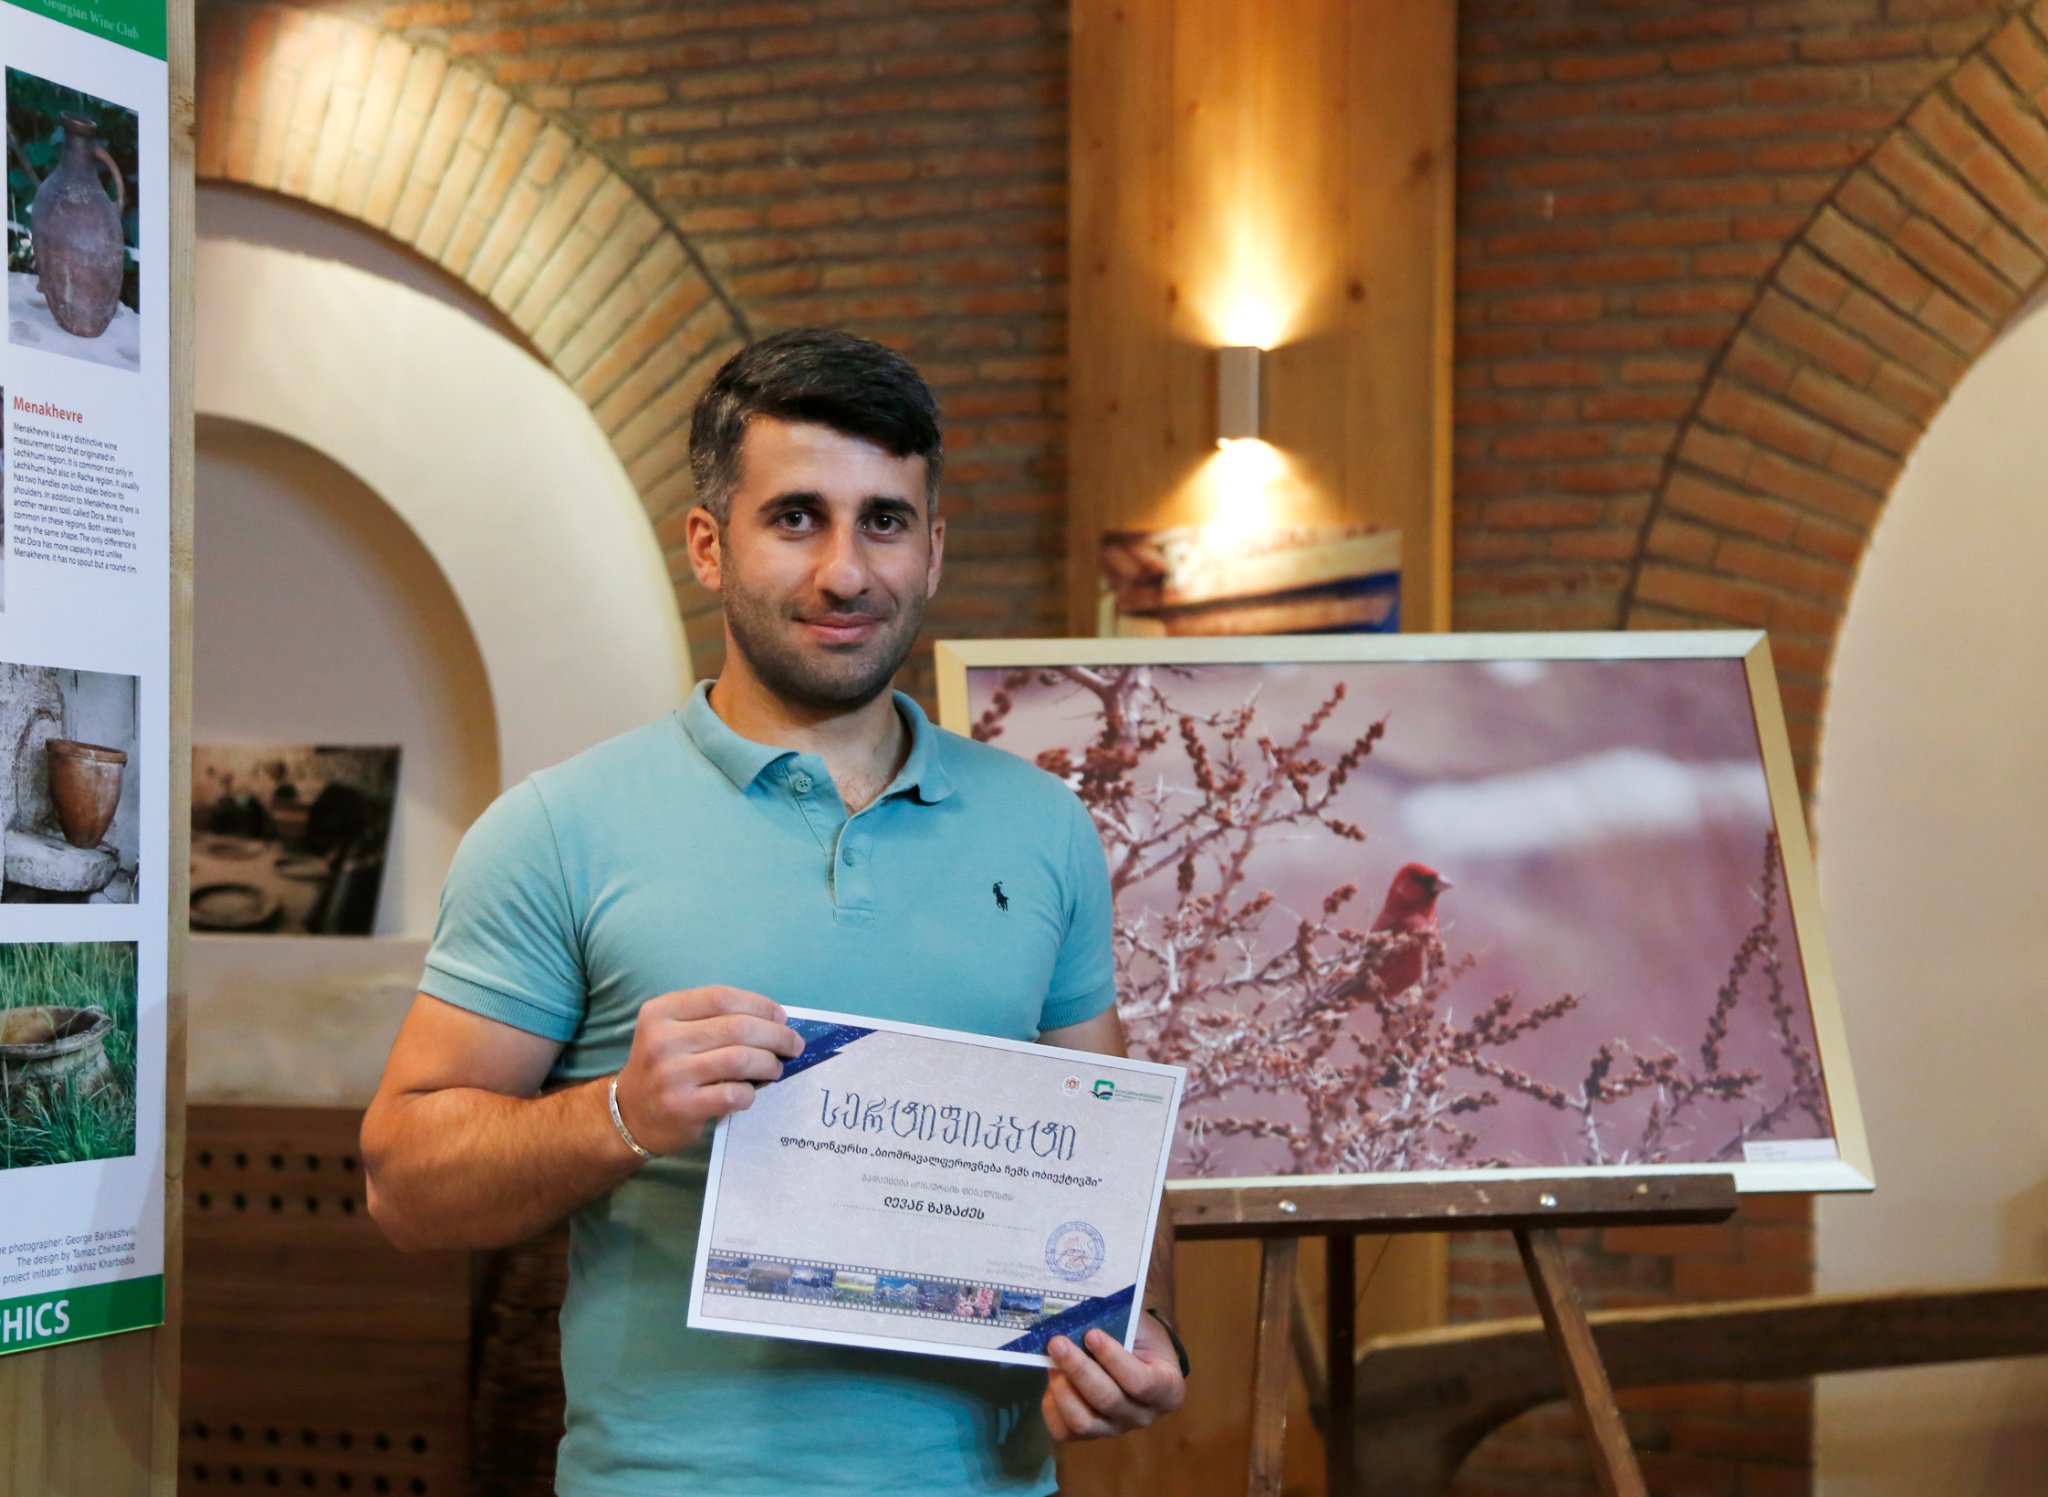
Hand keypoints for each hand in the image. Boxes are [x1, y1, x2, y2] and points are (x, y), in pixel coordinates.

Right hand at [610, 986, 803, 1156]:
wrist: (630, 1115)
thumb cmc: (665, 1066)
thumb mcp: (674, 1031)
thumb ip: (714, 1020)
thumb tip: (775, 1021)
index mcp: (661, 1011)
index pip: (722, 997)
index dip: (760, 1005)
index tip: (782, 1017)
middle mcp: (662, 1039)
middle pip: (737, 1027)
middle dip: (776, 1035)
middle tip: (793, 1045)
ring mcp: (670, 1074)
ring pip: (739, 1059)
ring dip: (769, 1064)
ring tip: (776, 1069)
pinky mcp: (681, 1106)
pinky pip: (732, 1093)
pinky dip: (750, 1092)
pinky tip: (749, 1093)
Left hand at [1041, 1311, 1185, 1440]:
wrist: (1135, 1353)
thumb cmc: (1140, 1336)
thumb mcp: (1139, 1325)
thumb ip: (1117, 1324)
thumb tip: (1078, 1322)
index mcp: (1167, 1390)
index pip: (1142, 1382)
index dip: (1114, 1359)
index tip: (1091, 1334)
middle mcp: (1143, 1416)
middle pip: (1109, 1401)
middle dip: (1079, 1369)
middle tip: (1057, 1342)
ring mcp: (1115, 1429)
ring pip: (1084, 1422)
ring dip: (1063, 1390)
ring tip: (1052, 1362)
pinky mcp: (1089, 1434)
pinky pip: (1065, 1431)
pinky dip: (1052, 1406)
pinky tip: (1052, 1379)